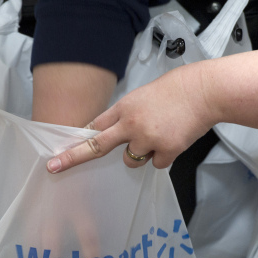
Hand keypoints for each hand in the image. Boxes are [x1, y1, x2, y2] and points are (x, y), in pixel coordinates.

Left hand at [46, 46, 257, 173]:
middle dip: (73, 157)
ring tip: (160, 135)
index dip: (79, 140)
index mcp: (124, 108)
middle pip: (96, 146)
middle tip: (54, 167)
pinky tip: (174, 139)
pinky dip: (164, 156)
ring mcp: (147, 138)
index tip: (59, 151)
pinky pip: (156, 164)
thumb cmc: (175, 90)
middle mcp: (130, 124)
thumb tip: (117, 133)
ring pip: (131, 160)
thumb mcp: (143, 96)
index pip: (94, 127)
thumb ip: (128, 114)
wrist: (204, 91)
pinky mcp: (165, 150)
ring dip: (141, 154)